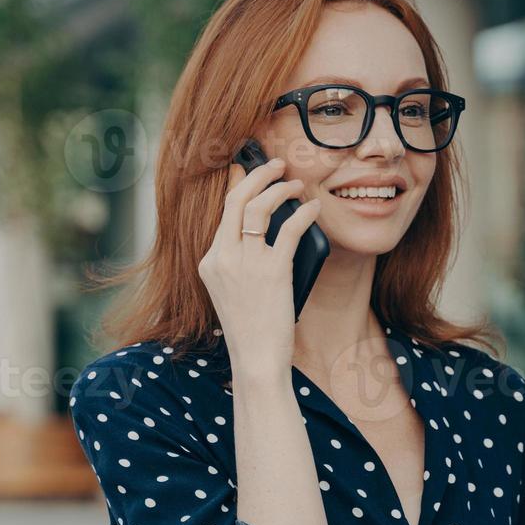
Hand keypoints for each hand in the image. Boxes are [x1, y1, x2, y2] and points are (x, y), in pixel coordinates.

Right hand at [197, 157, 321, 381]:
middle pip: (237, 199)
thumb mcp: (231, 291)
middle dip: (259, 175)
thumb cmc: (251, 329)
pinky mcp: (272, 272)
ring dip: (281, 189)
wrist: (256, 359)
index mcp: (210, 262)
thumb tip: (266, 228)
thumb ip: (239, 261)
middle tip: (277, 165)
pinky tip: (313, 209)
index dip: (241, 185)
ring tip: (296, 185)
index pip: (224, 212)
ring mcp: (246, 264)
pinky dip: (304, 214)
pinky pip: (290, 229)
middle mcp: (223, 258)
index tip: (251, 170)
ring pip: (260, 207)